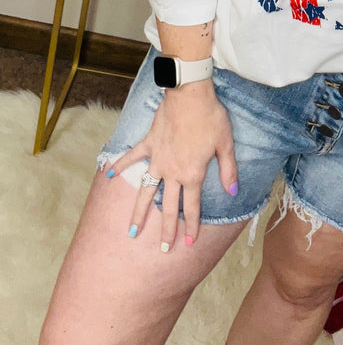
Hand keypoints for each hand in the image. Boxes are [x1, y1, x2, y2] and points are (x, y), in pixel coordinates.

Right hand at [106, 79, 237, 250]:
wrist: (190, 95)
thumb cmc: (211, 118)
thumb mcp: (226, 145)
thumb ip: (228, 171)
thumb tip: (233, 192)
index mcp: (192, 174)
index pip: (192, 206)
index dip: (191, 225)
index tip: (188, 242)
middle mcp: (172, 171)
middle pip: (168, 206)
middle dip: (166, 229)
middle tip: (162, 249)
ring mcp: (157, 159)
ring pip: (146, 190)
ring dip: (139, 212)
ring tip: (132, 231)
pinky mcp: (148, 144)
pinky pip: (132, 158)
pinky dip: (120, 166)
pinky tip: (107, 176)